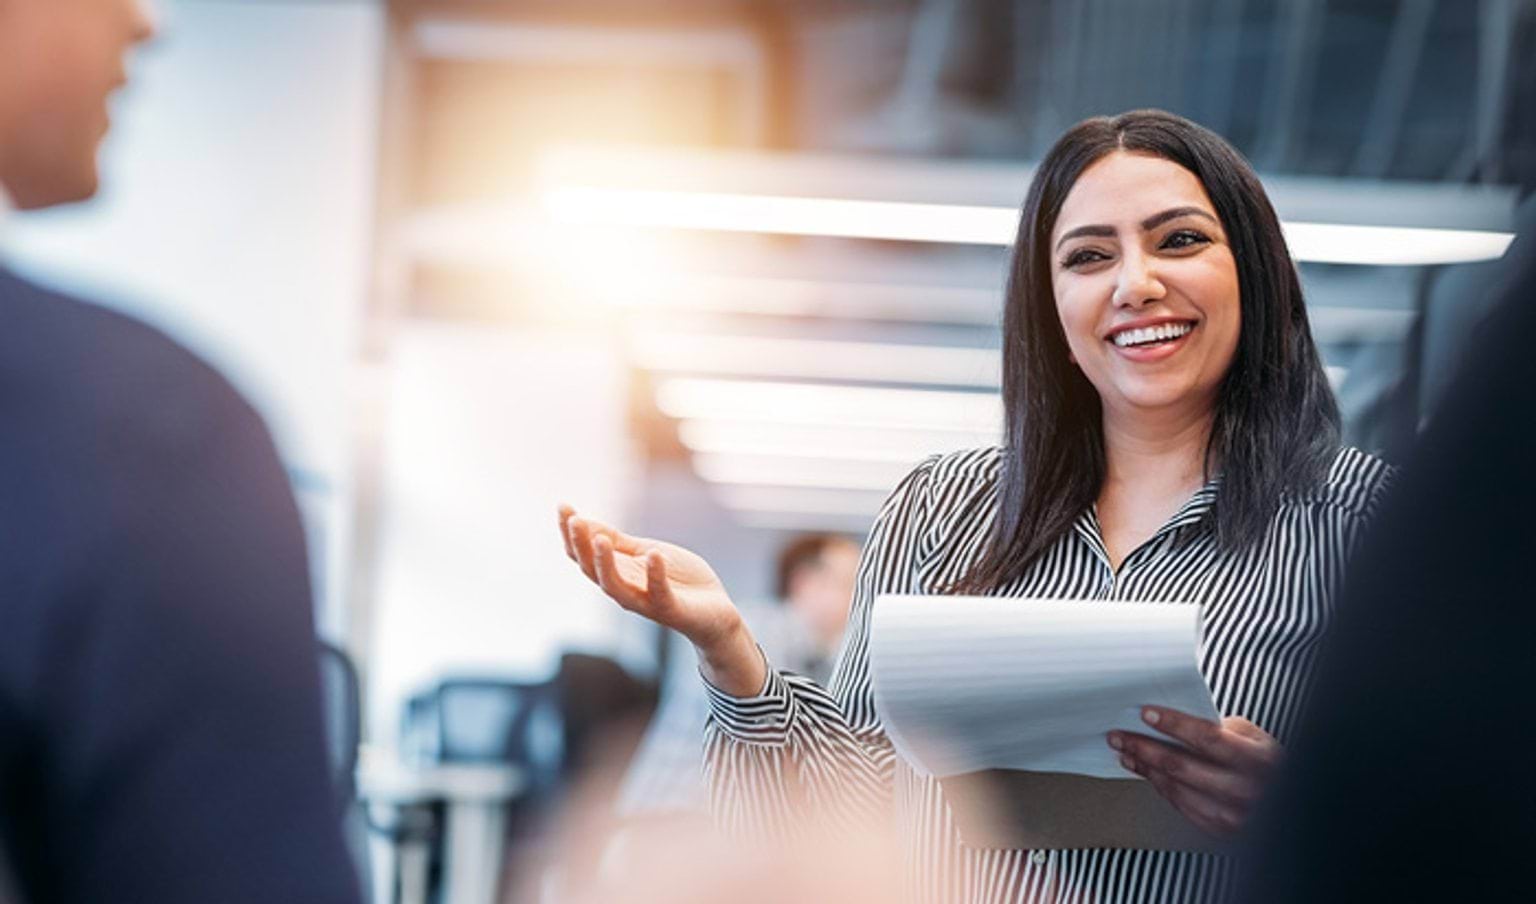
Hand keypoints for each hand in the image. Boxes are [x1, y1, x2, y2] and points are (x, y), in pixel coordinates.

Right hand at [557, 505, 764, 694]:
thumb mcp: (645, 552)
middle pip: (591, 570)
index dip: (570, 533)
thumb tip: (584, 521)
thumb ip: (619, 542)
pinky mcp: (670, 609)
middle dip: (580, 545)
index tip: (562, 507)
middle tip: (573, 520)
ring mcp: (645, 601)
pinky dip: (654, 574)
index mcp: (617, 573)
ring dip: (605, 563)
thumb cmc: (680, 581)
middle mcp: (624, 588)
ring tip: (600, 539)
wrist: (715, 611)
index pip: (584, 555)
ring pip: (614, 587)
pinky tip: (653, 553)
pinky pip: (658, 593)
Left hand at [1106, 707, 1281, 837]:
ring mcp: (1234, 814)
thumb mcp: (1258, 739)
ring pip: (1177, 789)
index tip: (1146, 713)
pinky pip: (1182, 807)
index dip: (1174, 724)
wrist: (1296, 805)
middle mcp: (1246, 789)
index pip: (1208, 738)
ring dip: (1146, 770)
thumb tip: (1184, 722)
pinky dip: (1161, 788)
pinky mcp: (1223, 830)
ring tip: (1126, 753)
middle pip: (1183, 766)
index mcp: (1258, 759)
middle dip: (1144, 748)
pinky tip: (1148, 774)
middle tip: (1119, 736)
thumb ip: (1225, 728)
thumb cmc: (1271, 766)